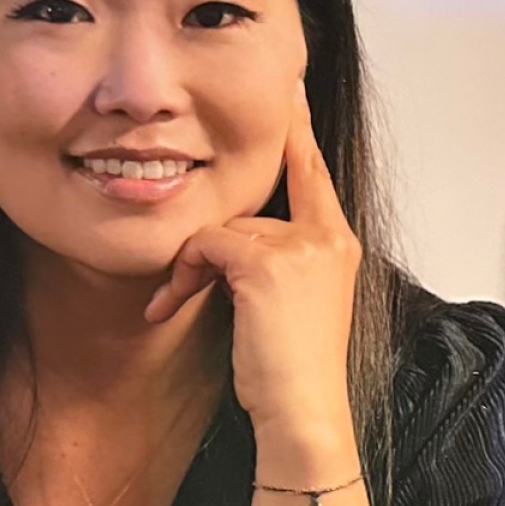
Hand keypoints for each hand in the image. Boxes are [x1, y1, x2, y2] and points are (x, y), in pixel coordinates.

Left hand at [144, 80, 362, 431]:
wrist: (305, 412)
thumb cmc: (295, 368)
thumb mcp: (295, 303)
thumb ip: (277, 260)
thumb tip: (226, 242)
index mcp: (337, 243)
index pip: (313, 173)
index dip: (298, 133)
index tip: (291, 92)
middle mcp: (325, 236)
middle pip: (244, 213)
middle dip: (207, 251)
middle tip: (179, 290)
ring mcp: (299, 247)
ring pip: (219, 230)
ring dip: (189, 268)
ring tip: (176, 304)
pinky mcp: (266, 264)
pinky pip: (204, 246)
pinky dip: (180, 275)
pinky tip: (168, 307)